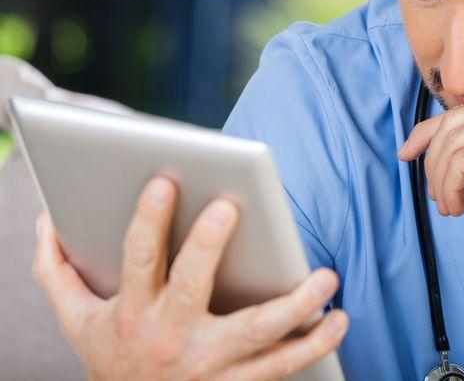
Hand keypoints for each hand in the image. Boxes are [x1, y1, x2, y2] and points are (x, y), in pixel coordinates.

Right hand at [32, 176, 348, 380]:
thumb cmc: (114, 359)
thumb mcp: (77, 321)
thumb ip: (57, 271)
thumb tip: (46, 220)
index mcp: (133, 312)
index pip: (138, 260)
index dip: (148, 221)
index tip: (163, 182)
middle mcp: (171, 337)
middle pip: (193, 288)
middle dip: (208, 246)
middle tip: (231, 207)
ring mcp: (210, 365)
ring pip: (256, 335)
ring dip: (295, 307)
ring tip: (326, 277)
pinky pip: (283, 367)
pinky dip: (315, 345)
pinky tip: (337, 320)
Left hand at [397, 83, 463, 256]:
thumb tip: (430, 136)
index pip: (463, 108)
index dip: (428, 132)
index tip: (408, 153)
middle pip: (452, 124)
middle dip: (433, 162)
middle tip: (435, 195)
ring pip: (450, 145)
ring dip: (441, 181)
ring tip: (450, 206)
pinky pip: (457, 164)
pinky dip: (449, 188)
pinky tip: (459, 207)